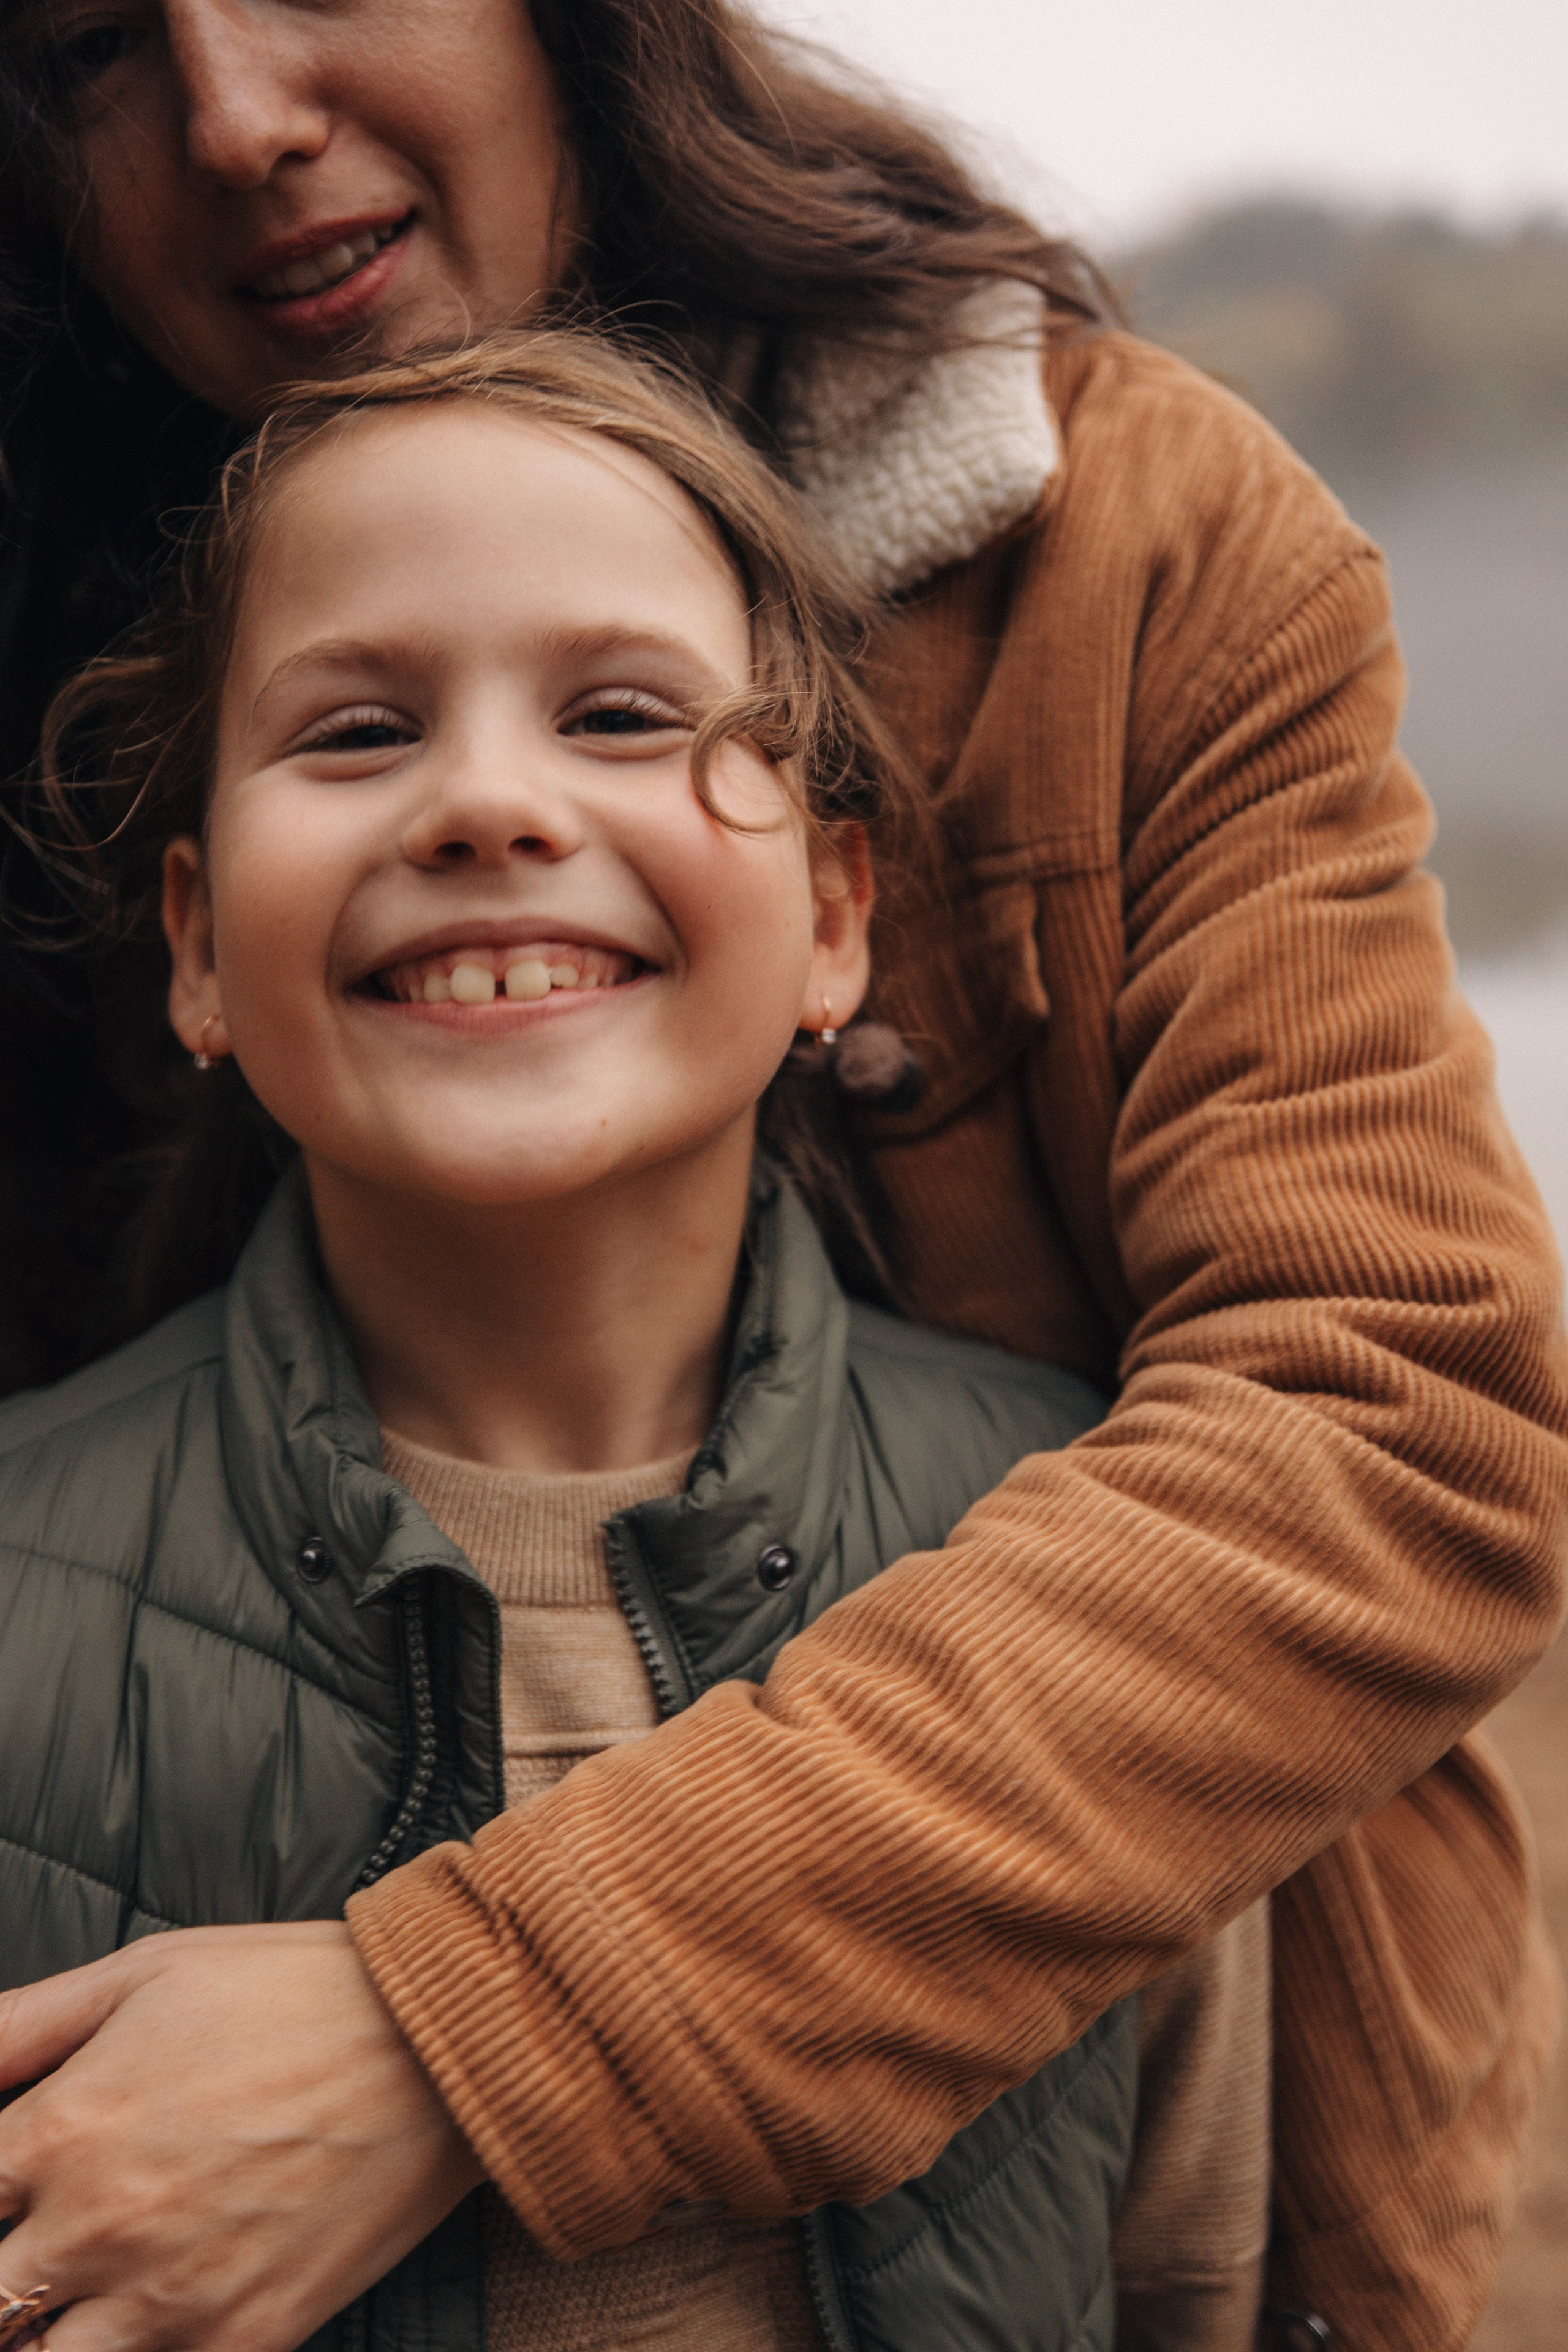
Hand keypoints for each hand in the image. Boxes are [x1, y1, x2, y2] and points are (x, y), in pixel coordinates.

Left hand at [0, 1922, 484, 2351]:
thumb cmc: (295, 1992)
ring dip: (47, 2332)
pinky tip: (152, 2309)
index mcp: (65, 2127)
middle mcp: (101, 2225)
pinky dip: (137, 2347)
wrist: (440, 2043)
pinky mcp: (241, 2340)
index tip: (10, 2197)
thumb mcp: (144, 1972)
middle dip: (4, 2276)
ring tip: (83, 2290)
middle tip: (41, 2245)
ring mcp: (170, 2297)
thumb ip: (20, 2026)